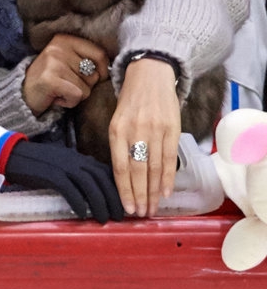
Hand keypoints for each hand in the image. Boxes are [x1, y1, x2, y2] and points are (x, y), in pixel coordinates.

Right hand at [4, 140, 123, 223]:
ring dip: (100, 203)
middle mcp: (75, 160)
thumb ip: (76, 174)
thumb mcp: (61, 165)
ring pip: (89, 185)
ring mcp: (63, 166)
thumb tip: (91, 191)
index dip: (117, 189)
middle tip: (121, 217)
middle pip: (102, 179)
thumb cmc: (37, 163)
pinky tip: (83, 214)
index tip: (124, 204)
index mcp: (79, 158)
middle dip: (114, 198)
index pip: (106, 172)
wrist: (12, 154)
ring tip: (105, 219)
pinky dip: (78, 202)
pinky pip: (70, 189)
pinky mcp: (51, 174)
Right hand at [22, 34, 109, 114]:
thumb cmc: (51, 79)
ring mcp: (53, 62)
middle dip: (85, 85)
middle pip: (94, 74)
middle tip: (67, 84)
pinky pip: (77, 95)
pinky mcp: (50, 79)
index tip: (93, 78)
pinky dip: (69, 102)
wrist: (22, 94)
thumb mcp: (67, 61)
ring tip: (61, 90)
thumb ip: (86, 59)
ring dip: (76, 95)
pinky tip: (57, 97)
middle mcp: (59, 47)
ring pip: (87, 88)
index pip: (100, 54)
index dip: (102, 71)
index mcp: (65, 39)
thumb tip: (112, 68)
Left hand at [108, 58, 180, 217]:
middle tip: (140, 214)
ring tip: (152, 208)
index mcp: (116, 130)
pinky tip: (165, 192)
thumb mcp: (118, 120)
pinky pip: (169, 158)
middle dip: (139, 195)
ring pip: (154, 167)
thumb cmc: (131, 101)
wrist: (151, 74)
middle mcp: (135, 130)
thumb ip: (120, 145)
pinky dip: (167, 177)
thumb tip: (124, 178)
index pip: (120, 167)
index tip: (127, 208)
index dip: (124, 190)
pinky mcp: (171, 128)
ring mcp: (154, 129)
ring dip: (153, 191)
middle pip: (137, 171)